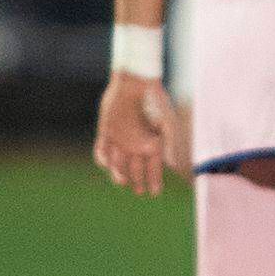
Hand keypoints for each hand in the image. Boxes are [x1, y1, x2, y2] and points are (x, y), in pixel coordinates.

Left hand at [94, 73, 180, 195]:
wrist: (135, 82)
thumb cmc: (154, 101)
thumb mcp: (166, 123)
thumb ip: (169, 144)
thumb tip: (173, 165)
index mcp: (152, 144)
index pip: (154, 168)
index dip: (154, 181)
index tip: (154, 193)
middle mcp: (136, 145)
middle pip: (135, 170)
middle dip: (137, 181)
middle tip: (138, 189)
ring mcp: (120, 139)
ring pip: (117, 164)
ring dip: (119, 173)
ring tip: (122, 180)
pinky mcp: (106, 132)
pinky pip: (101, 150)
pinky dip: (102, 158)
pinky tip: (107, 163)